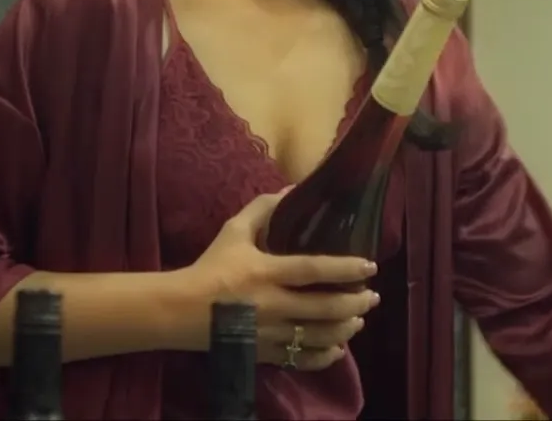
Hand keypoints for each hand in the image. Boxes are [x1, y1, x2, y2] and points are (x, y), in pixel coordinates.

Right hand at [181, 189, 380, 370]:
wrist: (179, 310)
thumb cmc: (209, 268)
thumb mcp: (232, 232)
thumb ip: (262, 210)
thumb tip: (289, 191)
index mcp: (266, 272)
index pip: (314, 269)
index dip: (346, 269)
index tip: (370, 267)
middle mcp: (273, 304)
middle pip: (325, 308)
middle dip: (356, 303)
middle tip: (372, 297)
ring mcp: (270, 333)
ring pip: (319, 336)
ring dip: (346, 329)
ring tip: (358, 320)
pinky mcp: (264, 352)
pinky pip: (301, 360)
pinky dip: (324, 356)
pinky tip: (336, 348)